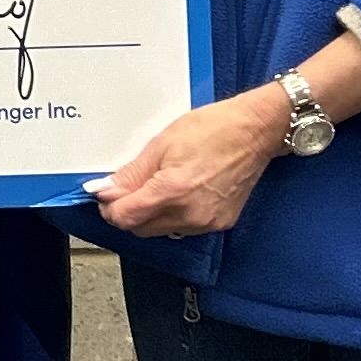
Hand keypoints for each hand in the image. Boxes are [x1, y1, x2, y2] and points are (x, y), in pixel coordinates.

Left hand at [87, 88, 288, 237]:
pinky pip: (183, 228)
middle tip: (126, 188)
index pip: (126, 218)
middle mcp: (191, 214)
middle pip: (140, 229)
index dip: (110, 207)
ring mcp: (207, 222)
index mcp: (173, 191)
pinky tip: (177, 193)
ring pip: (161, 230)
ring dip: (150, 215)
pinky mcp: (219, 224)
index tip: (105, 194)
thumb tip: (106, 190)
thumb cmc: (213, 129)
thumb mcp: (161, 144)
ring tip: (156, 185)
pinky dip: (172, 215)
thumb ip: (131, 174)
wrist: (254, 132)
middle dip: (128, 212)